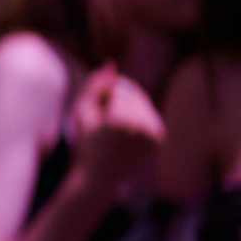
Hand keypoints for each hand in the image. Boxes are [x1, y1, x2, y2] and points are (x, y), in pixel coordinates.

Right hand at [68, 63, 163, 193]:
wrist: (98, 177)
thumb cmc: (85, 143)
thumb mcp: (82, 112)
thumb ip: (95, 86)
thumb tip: (111, 63)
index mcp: (120, 119)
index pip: (119, 87)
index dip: (105, 95)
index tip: (96, 112)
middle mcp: (141, 126)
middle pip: (134, 93)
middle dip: (119, 99)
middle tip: (105, 119)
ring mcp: (153, 134)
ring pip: (143, 103)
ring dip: (129, 106)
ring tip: (113, 126)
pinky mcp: (159, 139)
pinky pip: (150, 115)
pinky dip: (139, 117)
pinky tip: (125, 133)